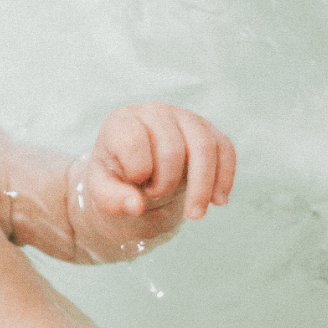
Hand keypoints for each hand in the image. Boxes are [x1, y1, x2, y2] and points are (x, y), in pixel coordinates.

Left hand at [82, 102, 234, 222]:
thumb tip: (136, 206)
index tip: (135, 184)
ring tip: (195, 215)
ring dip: (202, 186)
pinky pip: (225, 150)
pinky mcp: (208, 130)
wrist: (136, 168)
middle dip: (166, 182)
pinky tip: (217, 202)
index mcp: (122, 121)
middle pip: (172, 148)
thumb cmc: (117, 175)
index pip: (134, 142)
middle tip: (154, 196)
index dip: (137, 171)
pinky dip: (224, 178)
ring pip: (204, 147)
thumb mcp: (103, 189)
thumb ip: (111, 198)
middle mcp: (155, 112)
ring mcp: (185, 117)